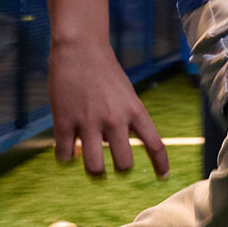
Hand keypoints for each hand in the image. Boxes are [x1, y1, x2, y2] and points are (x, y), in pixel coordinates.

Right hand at [49, 41, 168, 177]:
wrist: (80, 48)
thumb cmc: (105, 71)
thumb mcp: (126, 94)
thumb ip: (126, 120)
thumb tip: (115, 146)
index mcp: (135, 111)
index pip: (156, 144)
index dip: (161, 165)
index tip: (163, 177)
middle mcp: (115, 120)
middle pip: (124, 164)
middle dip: (119, 170)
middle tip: (113, 167)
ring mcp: (89, 122)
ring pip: (95, 167)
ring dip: (94, 171)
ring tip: (92, 166)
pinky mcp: (64, 122)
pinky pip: (66, 155)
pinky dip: (66, 157)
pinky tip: (67, 149)